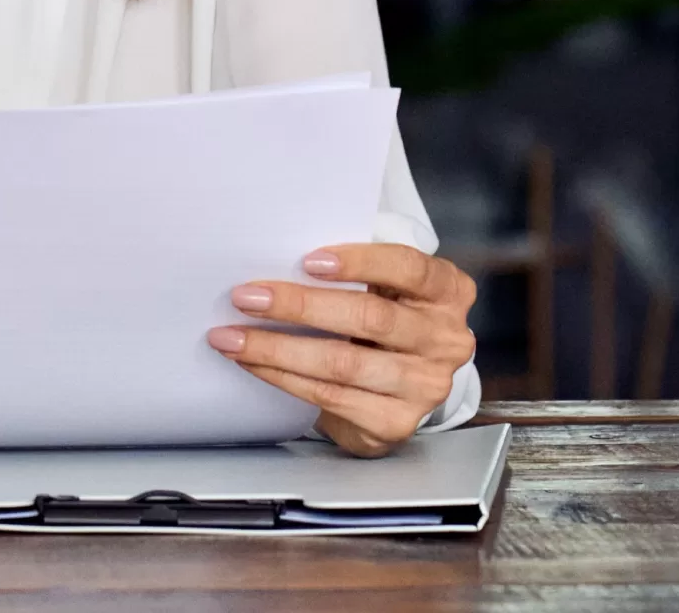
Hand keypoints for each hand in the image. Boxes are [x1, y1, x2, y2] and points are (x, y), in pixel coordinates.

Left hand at [207, 244, 477, 457]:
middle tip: (246, 297)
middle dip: (300, 306)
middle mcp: (445, 339)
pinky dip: (284, 378)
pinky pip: (330, 396)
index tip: (307, 260)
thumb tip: (277, 257)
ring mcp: (425, 385)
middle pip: (369, 318)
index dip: (360, 263)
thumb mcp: (382, 285)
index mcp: (446, 291)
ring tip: (232, 337)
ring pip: (344, 363)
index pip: (409, 268)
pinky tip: (253, 363)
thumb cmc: (378, 316)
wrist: (394, 383)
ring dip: (278, 349)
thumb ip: (351, 270)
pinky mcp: (397, 421)